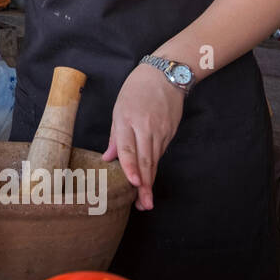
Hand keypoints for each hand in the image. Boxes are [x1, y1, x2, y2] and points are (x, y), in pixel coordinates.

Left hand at [102, 63, 186, 210]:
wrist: (165, 75)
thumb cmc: (136, 90)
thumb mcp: (119, 108)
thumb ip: (115, 136)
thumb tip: (108, 158)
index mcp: (128, 120)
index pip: (130, 148)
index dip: (131, 167)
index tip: (133, 183)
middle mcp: (146, 127)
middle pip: (146, 160)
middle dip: (144, 185)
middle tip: (144, 204)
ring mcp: (161, 131)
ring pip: (155, 160)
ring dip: (150, 180)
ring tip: (146, 200)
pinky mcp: (170, 132)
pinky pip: (160, 153)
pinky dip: (154, 167)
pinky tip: (149, 179)